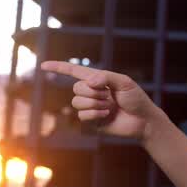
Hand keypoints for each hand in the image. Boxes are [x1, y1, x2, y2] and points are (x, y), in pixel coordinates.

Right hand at [40, 61, 160, 138]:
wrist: (143, 120)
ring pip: (77, 102)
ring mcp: (91, 107)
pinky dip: (95, 114)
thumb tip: (87, 82)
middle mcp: (92, 93)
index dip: (58, 67)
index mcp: (98, 80)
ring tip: (110, 107)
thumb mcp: (125, 82)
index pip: (74, 71)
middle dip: (93, 92)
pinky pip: (82, 115)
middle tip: (109, 96)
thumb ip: (106, 77)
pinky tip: (107, 115)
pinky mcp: (92, 121)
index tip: (43, 65)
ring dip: (95, 104)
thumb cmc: (136, 99)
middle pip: (76, 88)